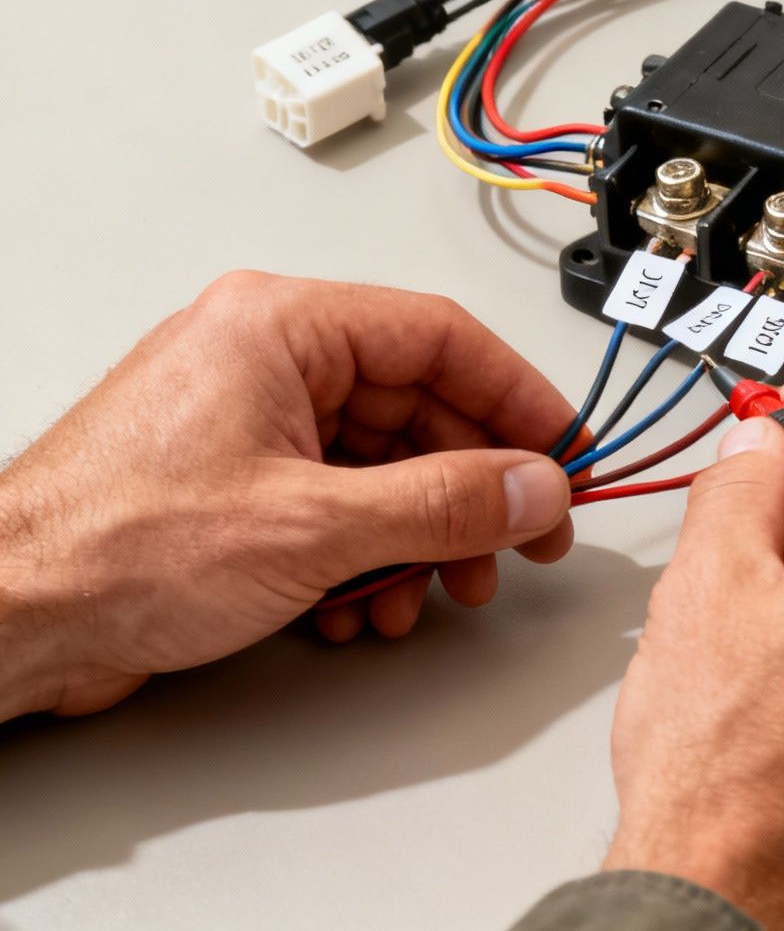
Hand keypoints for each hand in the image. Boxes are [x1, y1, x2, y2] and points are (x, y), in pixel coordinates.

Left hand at [0, 272, 577, 719]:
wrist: (9, 618)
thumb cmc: (113, 547)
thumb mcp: (315, 525)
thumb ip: (445, 504)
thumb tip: (534, 487)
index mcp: (281, 327)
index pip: (442, 337)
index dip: (519, 400)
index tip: (566, 454)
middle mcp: (265, 361)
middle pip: (418, 409)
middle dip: (471, 492)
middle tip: (518, 543)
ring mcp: (248, 423)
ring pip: (382, 468)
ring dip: (418, 540)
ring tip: (430, 593)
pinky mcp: (233, 484)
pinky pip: (337, 505)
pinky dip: (364, 559)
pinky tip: (359, 609)